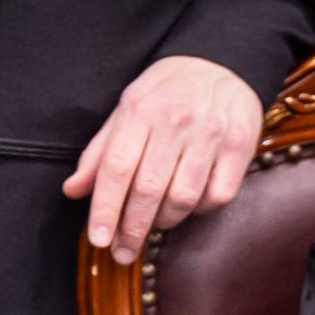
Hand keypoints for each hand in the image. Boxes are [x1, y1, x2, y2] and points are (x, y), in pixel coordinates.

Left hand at [63, 55, 262, 264]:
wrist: (221, 61)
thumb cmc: (163, 93)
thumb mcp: (124, 111)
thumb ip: (99, 153)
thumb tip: (73, 190)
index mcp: (139, 112)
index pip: (116, 169)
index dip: (105, 209)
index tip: (98, 240)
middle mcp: (176, 122)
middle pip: (149, 189)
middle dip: (132, 230)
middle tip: (122, 253)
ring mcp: (211, 133)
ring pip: (184, 197)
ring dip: (164, 221)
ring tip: (153, 224)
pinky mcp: (241, 145)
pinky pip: (218, 195)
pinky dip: (199, 210)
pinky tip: (188, 205)